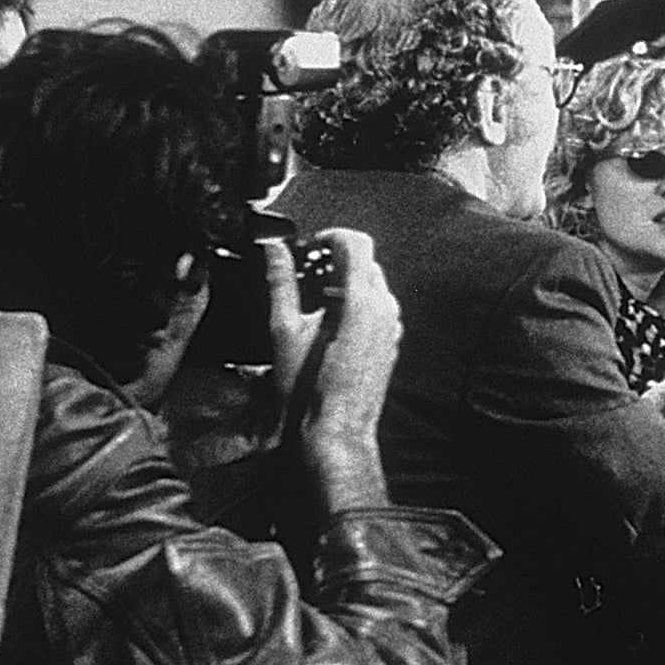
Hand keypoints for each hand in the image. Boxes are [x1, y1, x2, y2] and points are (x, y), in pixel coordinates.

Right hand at [272, 229, 398, 508]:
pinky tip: (330, 321)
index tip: (310, 245)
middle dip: (336, 259)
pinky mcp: (391, 341)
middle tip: (306, 270)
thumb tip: (272, 249)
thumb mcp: (284, 329)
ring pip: (373, 284)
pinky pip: (377, 308)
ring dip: (346, 281)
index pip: (357, 242)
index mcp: (362, 300)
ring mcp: (392, 325)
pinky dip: (356, 303)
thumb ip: (280, 282)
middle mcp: (385, 308)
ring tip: (315, 297)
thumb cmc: (309, 386)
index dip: (331, 236)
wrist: (337, 429)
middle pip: (366, 261)